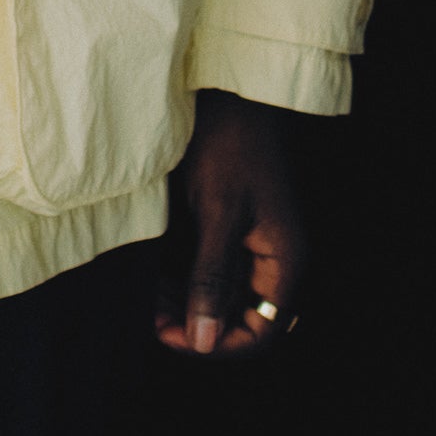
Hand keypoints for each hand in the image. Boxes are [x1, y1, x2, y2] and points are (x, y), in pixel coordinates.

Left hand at [154, 90, 305, 357]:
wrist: (230, 91)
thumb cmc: (230, 145)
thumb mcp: (217, 214)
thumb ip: (210, 278)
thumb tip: (203, 341)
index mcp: (284, 261)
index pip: (261, 332)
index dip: (218, 344)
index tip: (173, 336)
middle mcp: (276, 260)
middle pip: (242, 318)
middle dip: (198, 324)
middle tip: (153, 318)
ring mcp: (257, 244)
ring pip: (226, 296)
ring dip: (189, 303)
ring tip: (151, 296)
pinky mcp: (236, 229)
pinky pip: (216, 270)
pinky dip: (188, 278)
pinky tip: (159, 273)